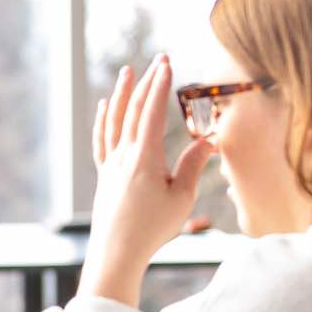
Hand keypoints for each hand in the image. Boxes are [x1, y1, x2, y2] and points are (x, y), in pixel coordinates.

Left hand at [85, 55, 211, 305]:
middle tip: (157, 60)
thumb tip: (210, 139)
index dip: (160, 85)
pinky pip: (102, 140)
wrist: (117, 251)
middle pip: (134, 110)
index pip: (152, 112)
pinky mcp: (104, 175)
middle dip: (146, 82)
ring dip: (122, 94)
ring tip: (127, 71)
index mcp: (145, 157)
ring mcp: (111, 164)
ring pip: (115, 120)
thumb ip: (194, 164)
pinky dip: (104, 120)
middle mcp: (124, 155)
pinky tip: (106, 106)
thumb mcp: (182, 197)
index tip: (167, 63)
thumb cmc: (152, 229)